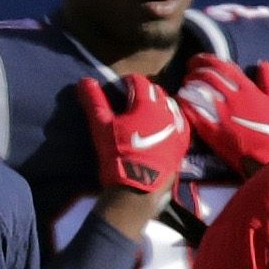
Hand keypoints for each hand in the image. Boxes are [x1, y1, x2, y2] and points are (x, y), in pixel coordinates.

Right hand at [77, 73, 190, 198]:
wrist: (138, 188)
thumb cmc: (117, 155)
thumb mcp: (100, 127)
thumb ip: (94, 101)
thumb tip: (84, 80)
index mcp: (148, 102)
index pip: (139, 81)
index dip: (126, 82)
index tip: (117, 90)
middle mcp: (168, 109)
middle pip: (156, 92)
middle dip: (143, 93)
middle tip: (128, 105)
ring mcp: (179, 125)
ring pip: (169, 106)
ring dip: (156, 107)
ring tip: (143, 118)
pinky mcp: (184, 141)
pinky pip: (179, 122)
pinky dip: (168, 121)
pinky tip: (158, 131)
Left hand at [176, 55, 268, 177]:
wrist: (265, 154)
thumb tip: (262, 64)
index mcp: (247, 89)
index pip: (223, 67)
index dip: (208, 60)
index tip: (199, 60)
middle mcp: (231, 98)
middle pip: (207, 77)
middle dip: (195, 70)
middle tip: (189, 70)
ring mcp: (219, 114)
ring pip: (197, 91)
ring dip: (188, 84)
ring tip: (185, 83)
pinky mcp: (209, 130)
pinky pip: (191, 112)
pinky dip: (184, 102)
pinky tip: (180, 99)